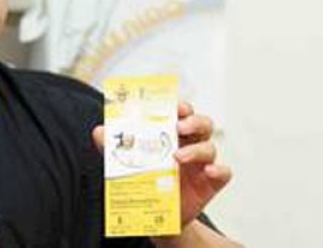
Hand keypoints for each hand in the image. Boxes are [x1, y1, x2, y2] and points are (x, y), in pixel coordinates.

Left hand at [91, 101, 231, 227]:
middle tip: (179, 127)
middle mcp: (190, 144)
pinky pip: (223, 172)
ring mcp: (201, 164)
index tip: (175, 106)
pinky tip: (208, 171)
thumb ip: (113, 146)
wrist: (153, 215)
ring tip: (179, 156)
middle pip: (202, 124)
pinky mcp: (209, 183)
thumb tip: (99, 131)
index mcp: (172, 134)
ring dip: (197, 148)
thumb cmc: (144, 180)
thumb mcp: (125, 161)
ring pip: (209, 147)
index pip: (182, 113)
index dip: (181, 106)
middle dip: (193, 121)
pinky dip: (219, 169)